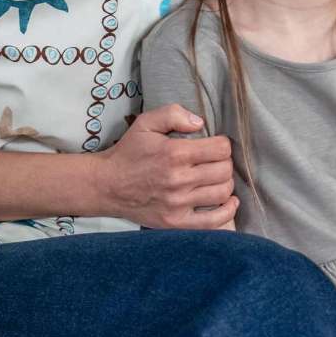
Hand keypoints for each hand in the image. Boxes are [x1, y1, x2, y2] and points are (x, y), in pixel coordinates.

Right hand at [95, 104, 237, 228]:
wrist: (107, 185)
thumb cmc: (129, 153)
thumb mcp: (145, 123)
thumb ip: (173, 114)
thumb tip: (200, 123)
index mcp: (174, 153)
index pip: (221, 149)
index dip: (222, 144)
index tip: (215, 145)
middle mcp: (179, 180)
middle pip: (224, 170)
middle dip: (224, 162)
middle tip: (215, 161)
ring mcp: (178, 204)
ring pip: (222, 193)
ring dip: (226, 183)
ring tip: (217, 178)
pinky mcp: (176, 222)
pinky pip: (213, 222)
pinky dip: (227, 212)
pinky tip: (228, 202)